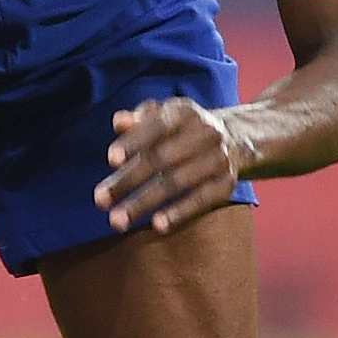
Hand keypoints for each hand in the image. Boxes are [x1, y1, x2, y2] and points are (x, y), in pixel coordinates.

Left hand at [94, 98, 248, 236]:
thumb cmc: (184, 129)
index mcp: (184, 112)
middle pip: (161, 158)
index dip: (134, 141)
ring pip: (177, 182)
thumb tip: (119, 122)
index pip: (156, 126)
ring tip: (117, 221)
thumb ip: (140, 120)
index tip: (111, 159)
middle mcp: (204, 132)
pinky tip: (156, 225)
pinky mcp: (228, 182)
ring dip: (145, 202)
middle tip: (100, 201)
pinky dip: (180, 212)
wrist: (237, 137)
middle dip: (128, 180)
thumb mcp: (165, 117)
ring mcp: (218, 158)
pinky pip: (202, 199)